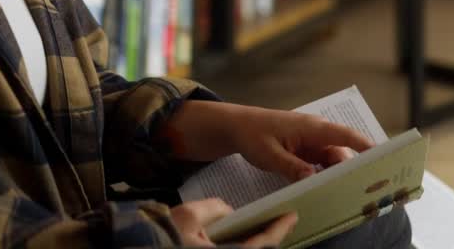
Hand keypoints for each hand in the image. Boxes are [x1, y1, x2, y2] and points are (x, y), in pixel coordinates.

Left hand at [159, 101, 372, 180]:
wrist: (237, 127)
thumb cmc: (253, 134)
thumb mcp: (269, 154)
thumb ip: (291, 166)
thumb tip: (312, 178)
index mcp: (311, 127)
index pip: (344, 134)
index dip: (364, 145)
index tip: (381, 156)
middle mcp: (316, 133)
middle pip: (342, 152)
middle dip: (353, 168)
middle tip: (362, 187)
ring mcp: (312, 143)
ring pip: (333, 161)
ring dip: (338, 175)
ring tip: (346, 193)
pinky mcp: (306, 152)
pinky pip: (322, 165)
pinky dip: (325, 176)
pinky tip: (325, 190)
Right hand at [171, 198, 297, 246]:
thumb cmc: (162, 237)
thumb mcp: (189, 215)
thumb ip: (215, 209)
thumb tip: (229, 211)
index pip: (263, 244)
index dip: (279, 230)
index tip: (292, 216)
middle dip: (271, 239)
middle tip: (281, 223)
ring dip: (257, 244)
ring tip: (264, 230)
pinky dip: (242, 247)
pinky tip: (242, 238)